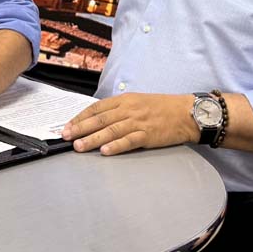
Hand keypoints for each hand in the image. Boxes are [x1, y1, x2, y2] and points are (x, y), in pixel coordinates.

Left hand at [61, 93, 198, 154]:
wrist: (186, 112)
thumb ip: (119, 110)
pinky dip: (116, 146)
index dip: (80, 117)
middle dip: (80, 128)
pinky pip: (129, 141)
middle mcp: (129, 109)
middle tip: (66, 136)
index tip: (68, 126)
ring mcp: (138, 122)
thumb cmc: (162, 108)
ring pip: (111, 130)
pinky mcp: (148, 134)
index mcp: (125, 100)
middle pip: (100, 119)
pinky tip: (105, 151)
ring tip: (79, 146)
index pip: (97, 108)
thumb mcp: (138, 102)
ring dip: (93, 139)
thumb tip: (98, 120)